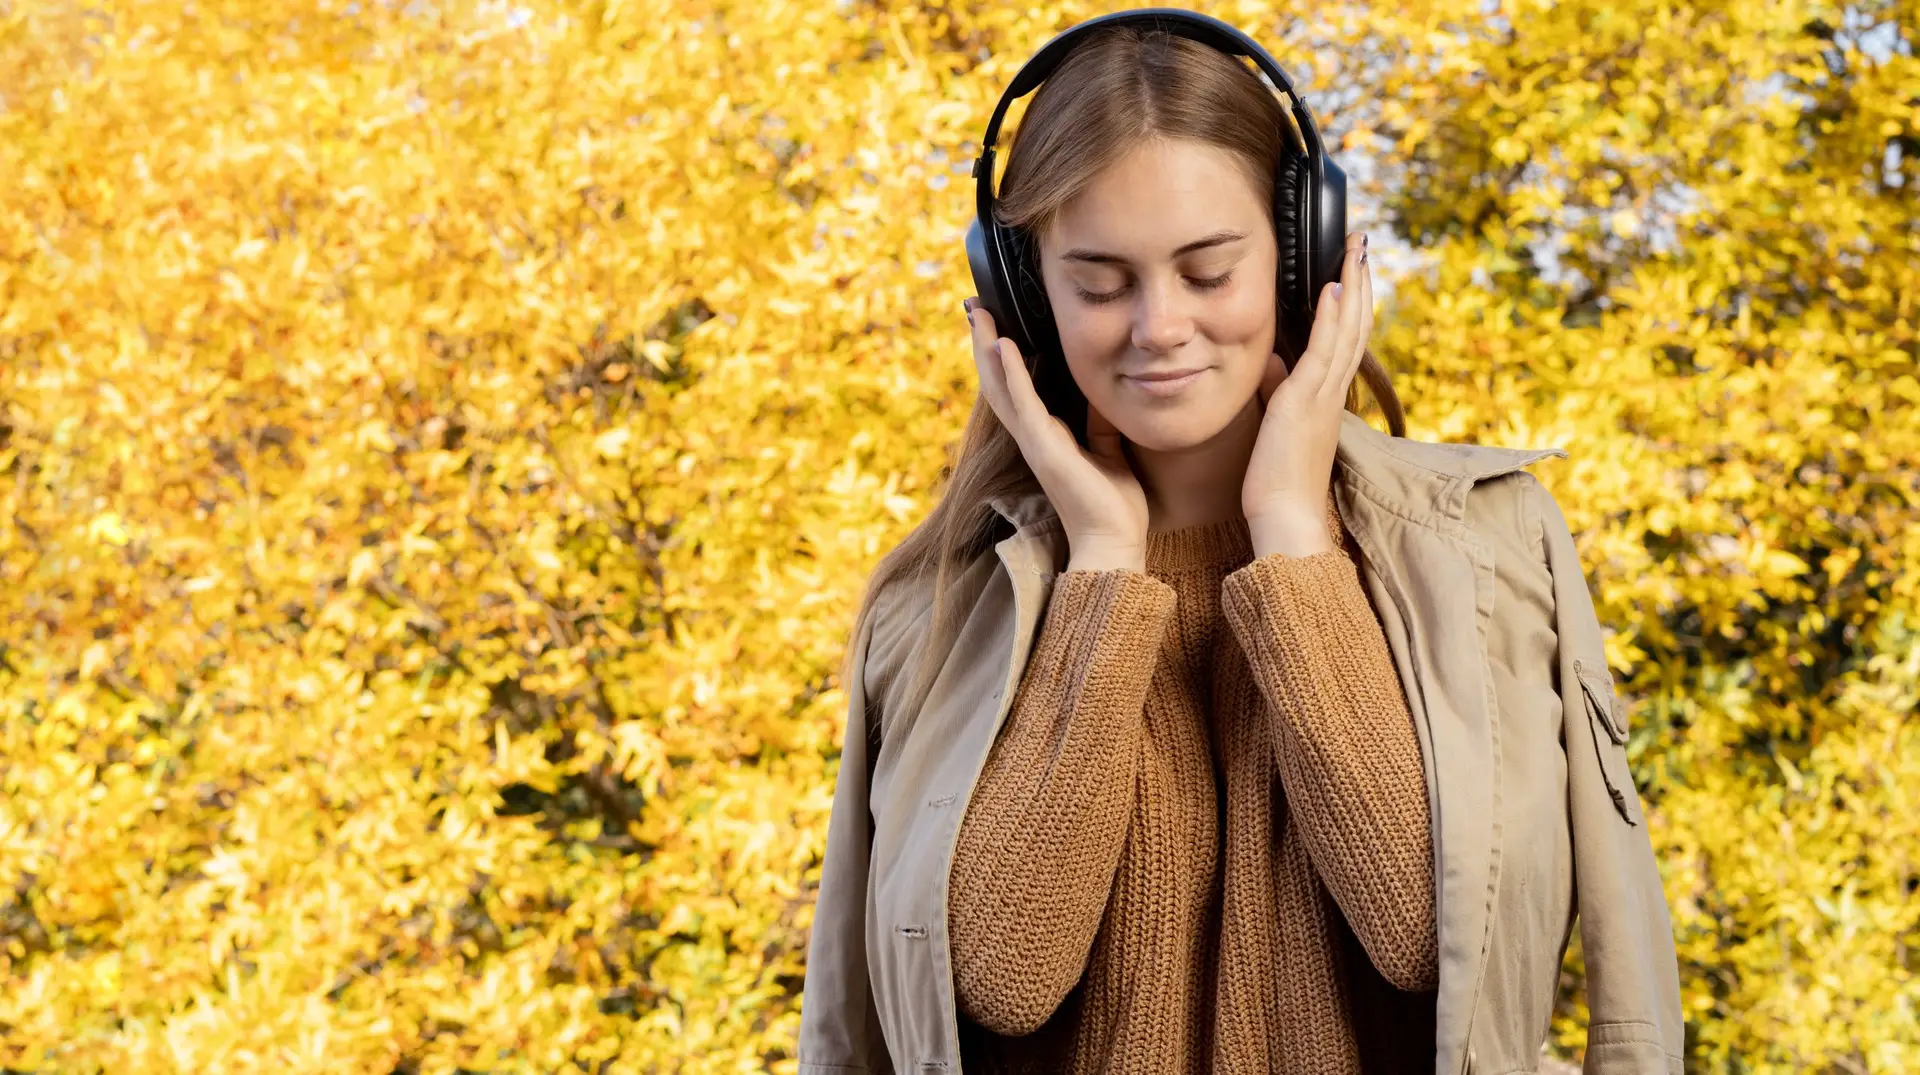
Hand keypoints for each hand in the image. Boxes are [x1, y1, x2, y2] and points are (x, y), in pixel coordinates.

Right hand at [967, 297, 1148, 570]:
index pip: (1015, 388)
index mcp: (1045, 435)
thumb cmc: (1113, 504)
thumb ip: (1100, 422)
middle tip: (973, 306)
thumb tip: (1104, 387)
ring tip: (978, 315)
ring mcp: (1034, 442)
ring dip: (987, 350)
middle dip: (984, 343)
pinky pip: (1024, 404)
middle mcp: (1032, 436)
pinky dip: (1011, 374)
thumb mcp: (1110, 450)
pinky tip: (1002, 346)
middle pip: (997, 382)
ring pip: (1000, 388)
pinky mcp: (1044, 448)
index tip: (994, 320)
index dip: (1001, 355)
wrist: (1114, 542)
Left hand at [1242, 233, 1372, 557]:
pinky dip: (1332, 319)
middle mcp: (1332, 393)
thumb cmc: (1276, 482)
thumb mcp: (1274, 425)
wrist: (1284, 518)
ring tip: (1356, 250)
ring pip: (1347, 331)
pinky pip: (1324, 352)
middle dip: (1359, 283)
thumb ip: (1275, 391)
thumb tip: (1270, 363)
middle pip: (1355, 326)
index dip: (1351, 303)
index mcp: (1326, 399)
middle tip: (1362, 244)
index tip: (1352, 270)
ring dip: (1352, 287)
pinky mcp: (1306, 403)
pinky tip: (1333, 289)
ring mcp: (1323, 396)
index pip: (1345, 340)